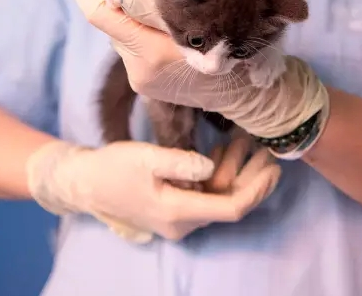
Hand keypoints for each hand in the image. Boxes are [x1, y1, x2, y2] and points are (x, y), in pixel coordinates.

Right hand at [26, 135, 280, 242]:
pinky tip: (225, 148)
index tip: (274, 168)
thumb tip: (211, 166)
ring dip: (235, 169)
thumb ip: (181, 162)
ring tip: (247, 140)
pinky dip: (218, 172)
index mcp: (178, 211)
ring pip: (219, 196)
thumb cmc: (114, 168)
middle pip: (229, 202)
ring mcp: (180, 217)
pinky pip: (206, 193)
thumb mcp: (146, 157)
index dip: (256, 190)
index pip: (230, 207)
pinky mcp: (176, 206)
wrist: (86, 182)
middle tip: (269, 148)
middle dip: (252, 176)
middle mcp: (183, 221)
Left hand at [61, 0, 328, 139]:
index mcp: (154, 53)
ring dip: (142, 16)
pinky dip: (148, 30)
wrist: (249, 94)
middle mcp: (141, 70)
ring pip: (127, 29)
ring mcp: (141, 79)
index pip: (100, 11)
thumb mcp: (205, 15)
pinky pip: (135, 44)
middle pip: (118, 16)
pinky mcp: (144, 82)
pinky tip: (175, 32)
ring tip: (180, 16)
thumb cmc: (236, 47)